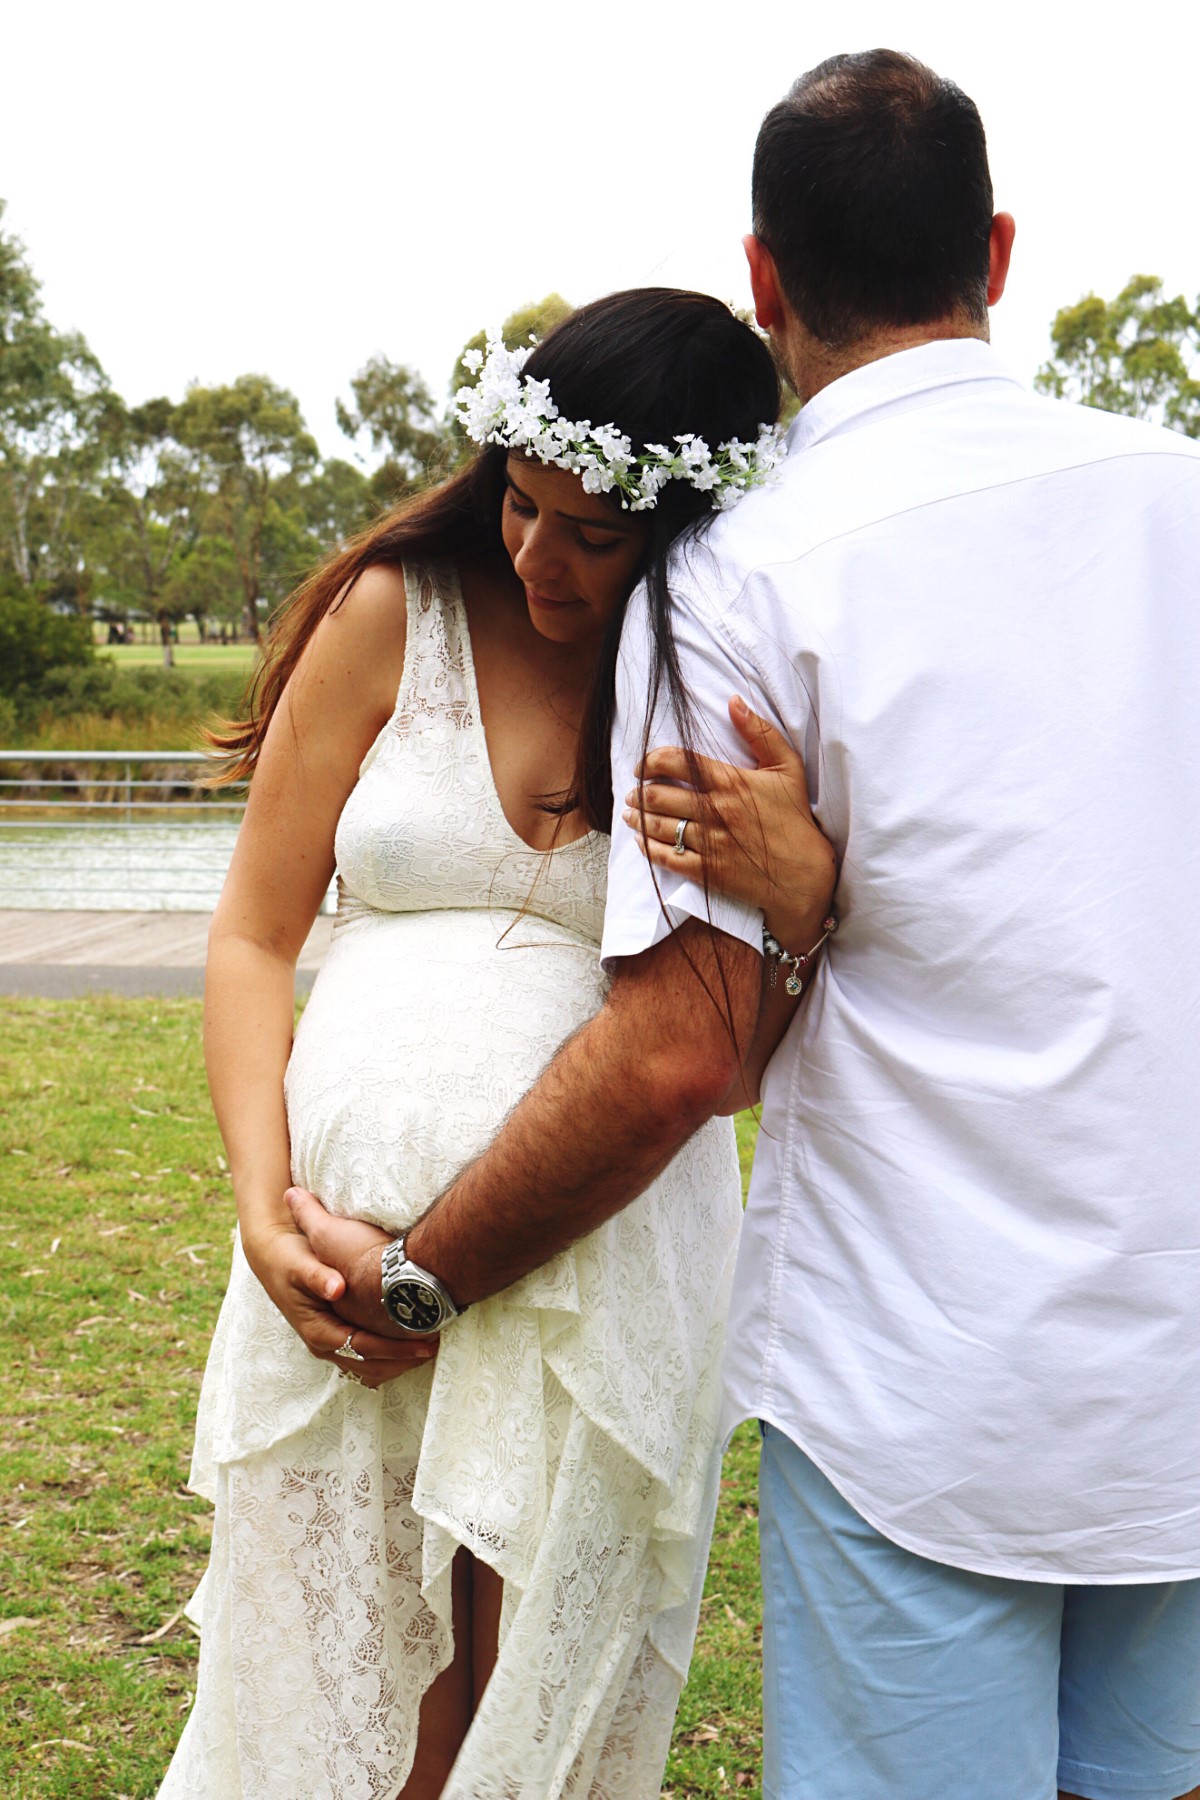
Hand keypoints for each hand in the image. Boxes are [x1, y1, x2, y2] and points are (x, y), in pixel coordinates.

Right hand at [243, 1201, 436, 1388]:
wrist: (276, 1259)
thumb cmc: (290, 1259)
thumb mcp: (300, 1264)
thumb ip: (317, 1275)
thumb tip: (336, 1288)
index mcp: (318, 1331)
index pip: (363, 1347)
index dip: (395, 1347)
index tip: (424, 1340)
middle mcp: (326, 1344)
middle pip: (371, 1365)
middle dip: (404, 1358)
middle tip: (437, 1343)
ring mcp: (333, 1345)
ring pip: (372, 1367)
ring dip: (401, 1361)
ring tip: (432, 1344)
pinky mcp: (341, 1337)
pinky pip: (370, 1358)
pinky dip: (392, 1356)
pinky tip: (414, 1341)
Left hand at [622, 695, 837, 944]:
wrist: (804, 873)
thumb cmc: (795, 818)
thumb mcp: (788, 768)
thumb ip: (761, 732)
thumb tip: (734, 701)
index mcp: (730, 782)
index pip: (676, 762)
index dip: (651, 761)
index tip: (643, 766)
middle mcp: (715, 811)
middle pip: (660, 795)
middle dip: (640, 792)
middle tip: (634, 792)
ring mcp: (710, 843)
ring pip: (659, 826)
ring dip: (638, 818)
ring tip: (631, 813)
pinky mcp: (708, 871)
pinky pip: (666, 858)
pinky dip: (647, 848)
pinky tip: (641, 841)